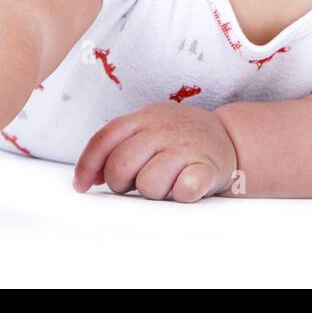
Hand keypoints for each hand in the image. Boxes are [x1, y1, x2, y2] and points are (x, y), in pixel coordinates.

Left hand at [72, 101, 236, 201]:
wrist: (229, 137)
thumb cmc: (178, 139)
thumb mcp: (148, 129)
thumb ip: (119, 145)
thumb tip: (86, 178)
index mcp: (143, 118)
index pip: (104, 139)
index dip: (87, 165)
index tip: (82, 186)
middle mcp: (163, 129)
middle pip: (120, 165)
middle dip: (119, 184)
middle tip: (134, 184)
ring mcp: (186, 147)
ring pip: (148, 184)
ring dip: (153, 192)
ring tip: (165, 183)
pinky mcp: (208, 168)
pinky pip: (184, 190)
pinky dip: (180, 194)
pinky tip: (184, 187)